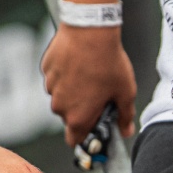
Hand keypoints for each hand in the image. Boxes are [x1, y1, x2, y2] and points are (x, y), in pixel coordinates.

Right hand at [41, 24, 136, 146]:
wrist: (90, 31)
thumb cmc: (108, 63)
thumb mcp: (125, 92)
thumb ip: (125, 116)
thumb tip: (126, 131)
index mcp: (78, 117)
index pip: (74, 140)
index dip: (86, 136)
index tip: (96, 128)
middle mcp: (59, 106)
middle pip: (69, 116)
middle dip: (83, 110)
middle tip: (100, 94)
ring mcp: (50, 87)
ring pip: (62, 96)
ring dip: (74, 91)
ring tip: (92, 75)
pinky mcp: (46, 69)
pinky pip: (56, 78)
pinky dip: (66, 75)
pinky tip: (80, 63)